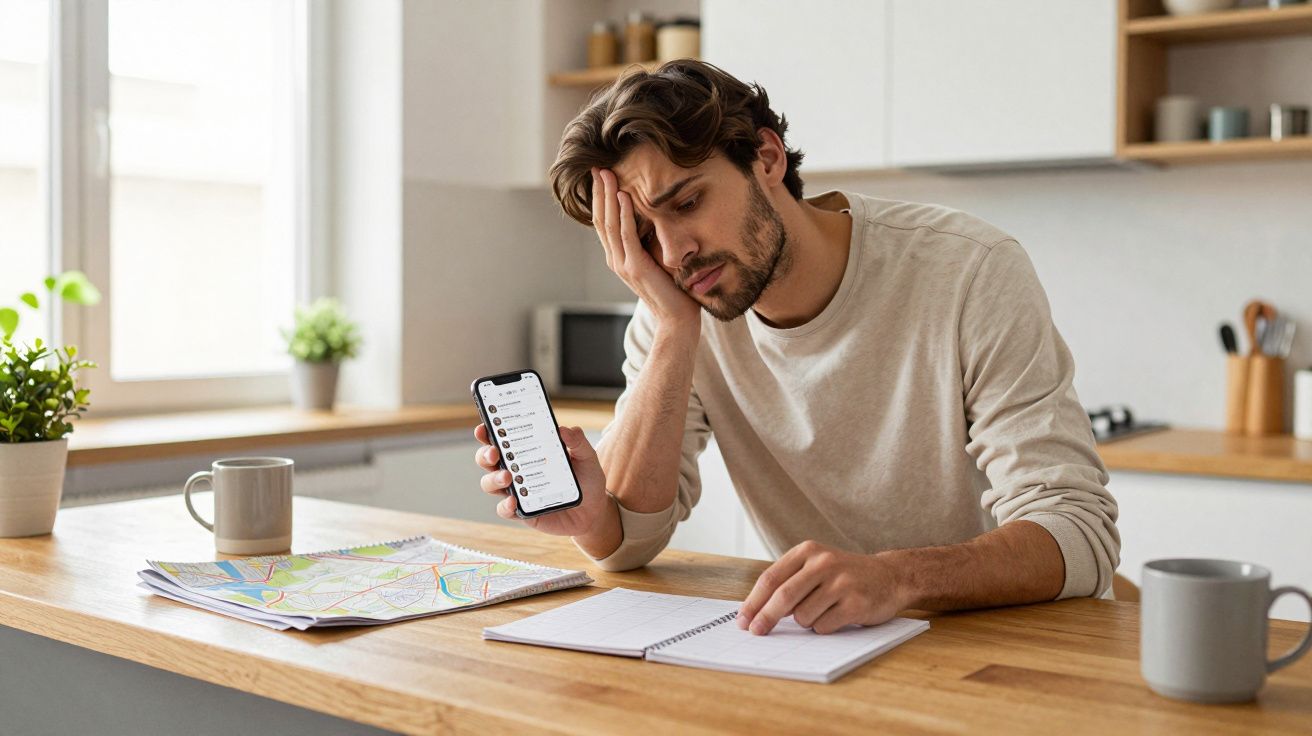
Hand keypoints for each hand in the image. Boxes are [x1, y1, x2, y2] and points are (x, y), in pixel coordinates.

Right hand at [473, 424, 611, 537]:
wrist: (593, 511)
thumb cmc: (586, 479)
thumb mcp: (587, 457)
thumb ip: (577, 441)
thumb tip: (565, 429)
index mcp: (527, 451)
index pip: (502, 438)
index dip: (488, 432)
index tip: (483, 427)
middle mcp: (517, 469)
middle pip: (488, 460)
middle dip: (485, 454)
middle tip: (494, 452)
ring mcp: (517, 491)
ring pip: (491, 484)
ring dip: (493, 479)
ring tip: (507, 477)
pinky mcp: (521, 511)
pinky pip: (504, 510)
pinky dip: (505, 506)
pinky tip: (513, 501)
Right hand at [592, 168, 700, 328]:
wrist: (677, 319)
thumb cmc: (674, 291)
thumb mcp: (657, 260)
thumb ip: (650, 242)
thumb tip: (655, 219)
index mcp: (619, 257)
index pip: (604, 222)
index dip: (600, 198)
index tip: (601, 175)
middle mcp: (616, 260)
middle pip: (601, 219)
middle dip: (599, 191)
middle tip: (597, 167)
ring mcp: (623, 264)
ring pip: (610, 224)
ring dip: (608, 196)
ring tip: (607, 174)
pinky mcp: (635, 268)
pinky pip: (627, 235)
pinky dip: (624, 214)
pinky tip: (624, 195)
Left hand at [735, 541, 910, 634]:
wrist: (891, 576)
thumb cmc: (845, 575)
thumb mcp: (816, 566)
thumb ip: (789, 581)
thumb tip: (757, 612)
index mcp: (808, 551)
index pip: (771, 578)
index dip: (753, 601)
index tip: (743, 619)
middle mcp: (824, 563)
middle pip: (783, 596)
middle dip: (765, 618)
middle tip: (756, 632)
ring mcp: (842, 582)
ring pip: (803, 616)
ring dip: (805, 622)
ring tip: (822, 610)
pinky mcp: (856, 603)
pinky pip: (824, 626)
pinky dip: (823, 628)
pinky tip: (836, 616)